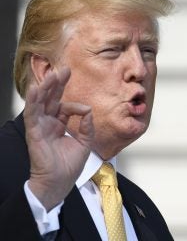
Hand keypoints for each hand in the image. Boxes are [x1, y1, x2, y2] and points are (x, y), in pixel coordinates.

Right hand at [24, 67, 94, 210]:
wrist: (60, 182)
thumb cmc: (70, 165)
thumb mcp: (84, 143)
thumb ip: (87, 126)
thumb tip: (88, 110)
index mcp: (59, 124)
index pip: (66, 107)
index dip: (77, 106)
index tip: (86, 110)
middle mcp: (49, 123)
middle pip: (51, 99)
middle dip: (57, 84)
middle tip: (64, 69)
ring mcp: (40, 127)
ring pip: (41, 103)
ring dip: (45, 88)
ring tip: (52, 74)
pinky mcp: (34, 133)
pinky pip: (32, 115)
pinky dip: (33, 102)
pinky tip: (35, 89)